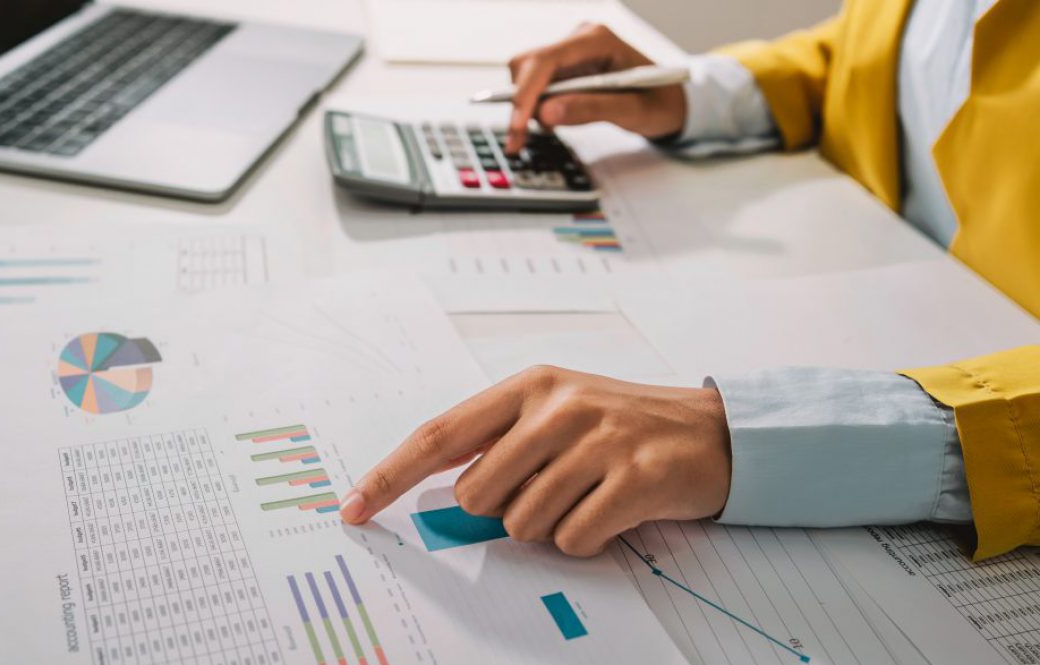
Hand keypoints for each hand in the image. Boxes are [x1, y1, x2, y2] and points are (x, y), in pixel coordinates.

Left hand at [340, 366, 731, 556]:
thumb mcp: (557, 413)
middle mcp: (558, 406)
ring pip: (523, 523)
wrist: (712, 432)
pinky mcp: (635, 477)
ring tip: (587, 495)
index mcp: (529, 386)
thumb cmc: (621, 426)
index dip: (390, 475)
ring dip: (550, 526)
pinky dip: (586, 540)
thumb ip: (501, 443)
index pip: (440, 434)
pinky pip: (573, 540)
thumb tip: (445, 493)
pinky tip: (612, 511)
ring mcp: (598, 439)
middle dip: (502, 510)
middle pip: (477, 493)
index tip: (354, 508)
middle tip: (549, 490)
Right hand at [503, 24, 686, 153]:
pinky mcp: (565, 68)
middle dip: (521, 104)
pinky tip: (552, 121)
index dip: (526, 94)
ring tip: (551, 130)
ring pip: (526, 76)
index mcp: (598, 40)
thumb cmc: (660, 101)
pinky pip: (536, 85)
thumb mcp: (633, 111)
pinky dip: (534, 107)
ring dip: (528, 108)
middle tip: (520, 141)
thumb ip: (591, 110)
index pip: (546, 60)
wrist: (670, 100)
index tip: (519, 125)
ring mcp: (571, 53)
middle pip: (528, 65)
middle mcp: (579, 40)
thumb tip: (547, 113)